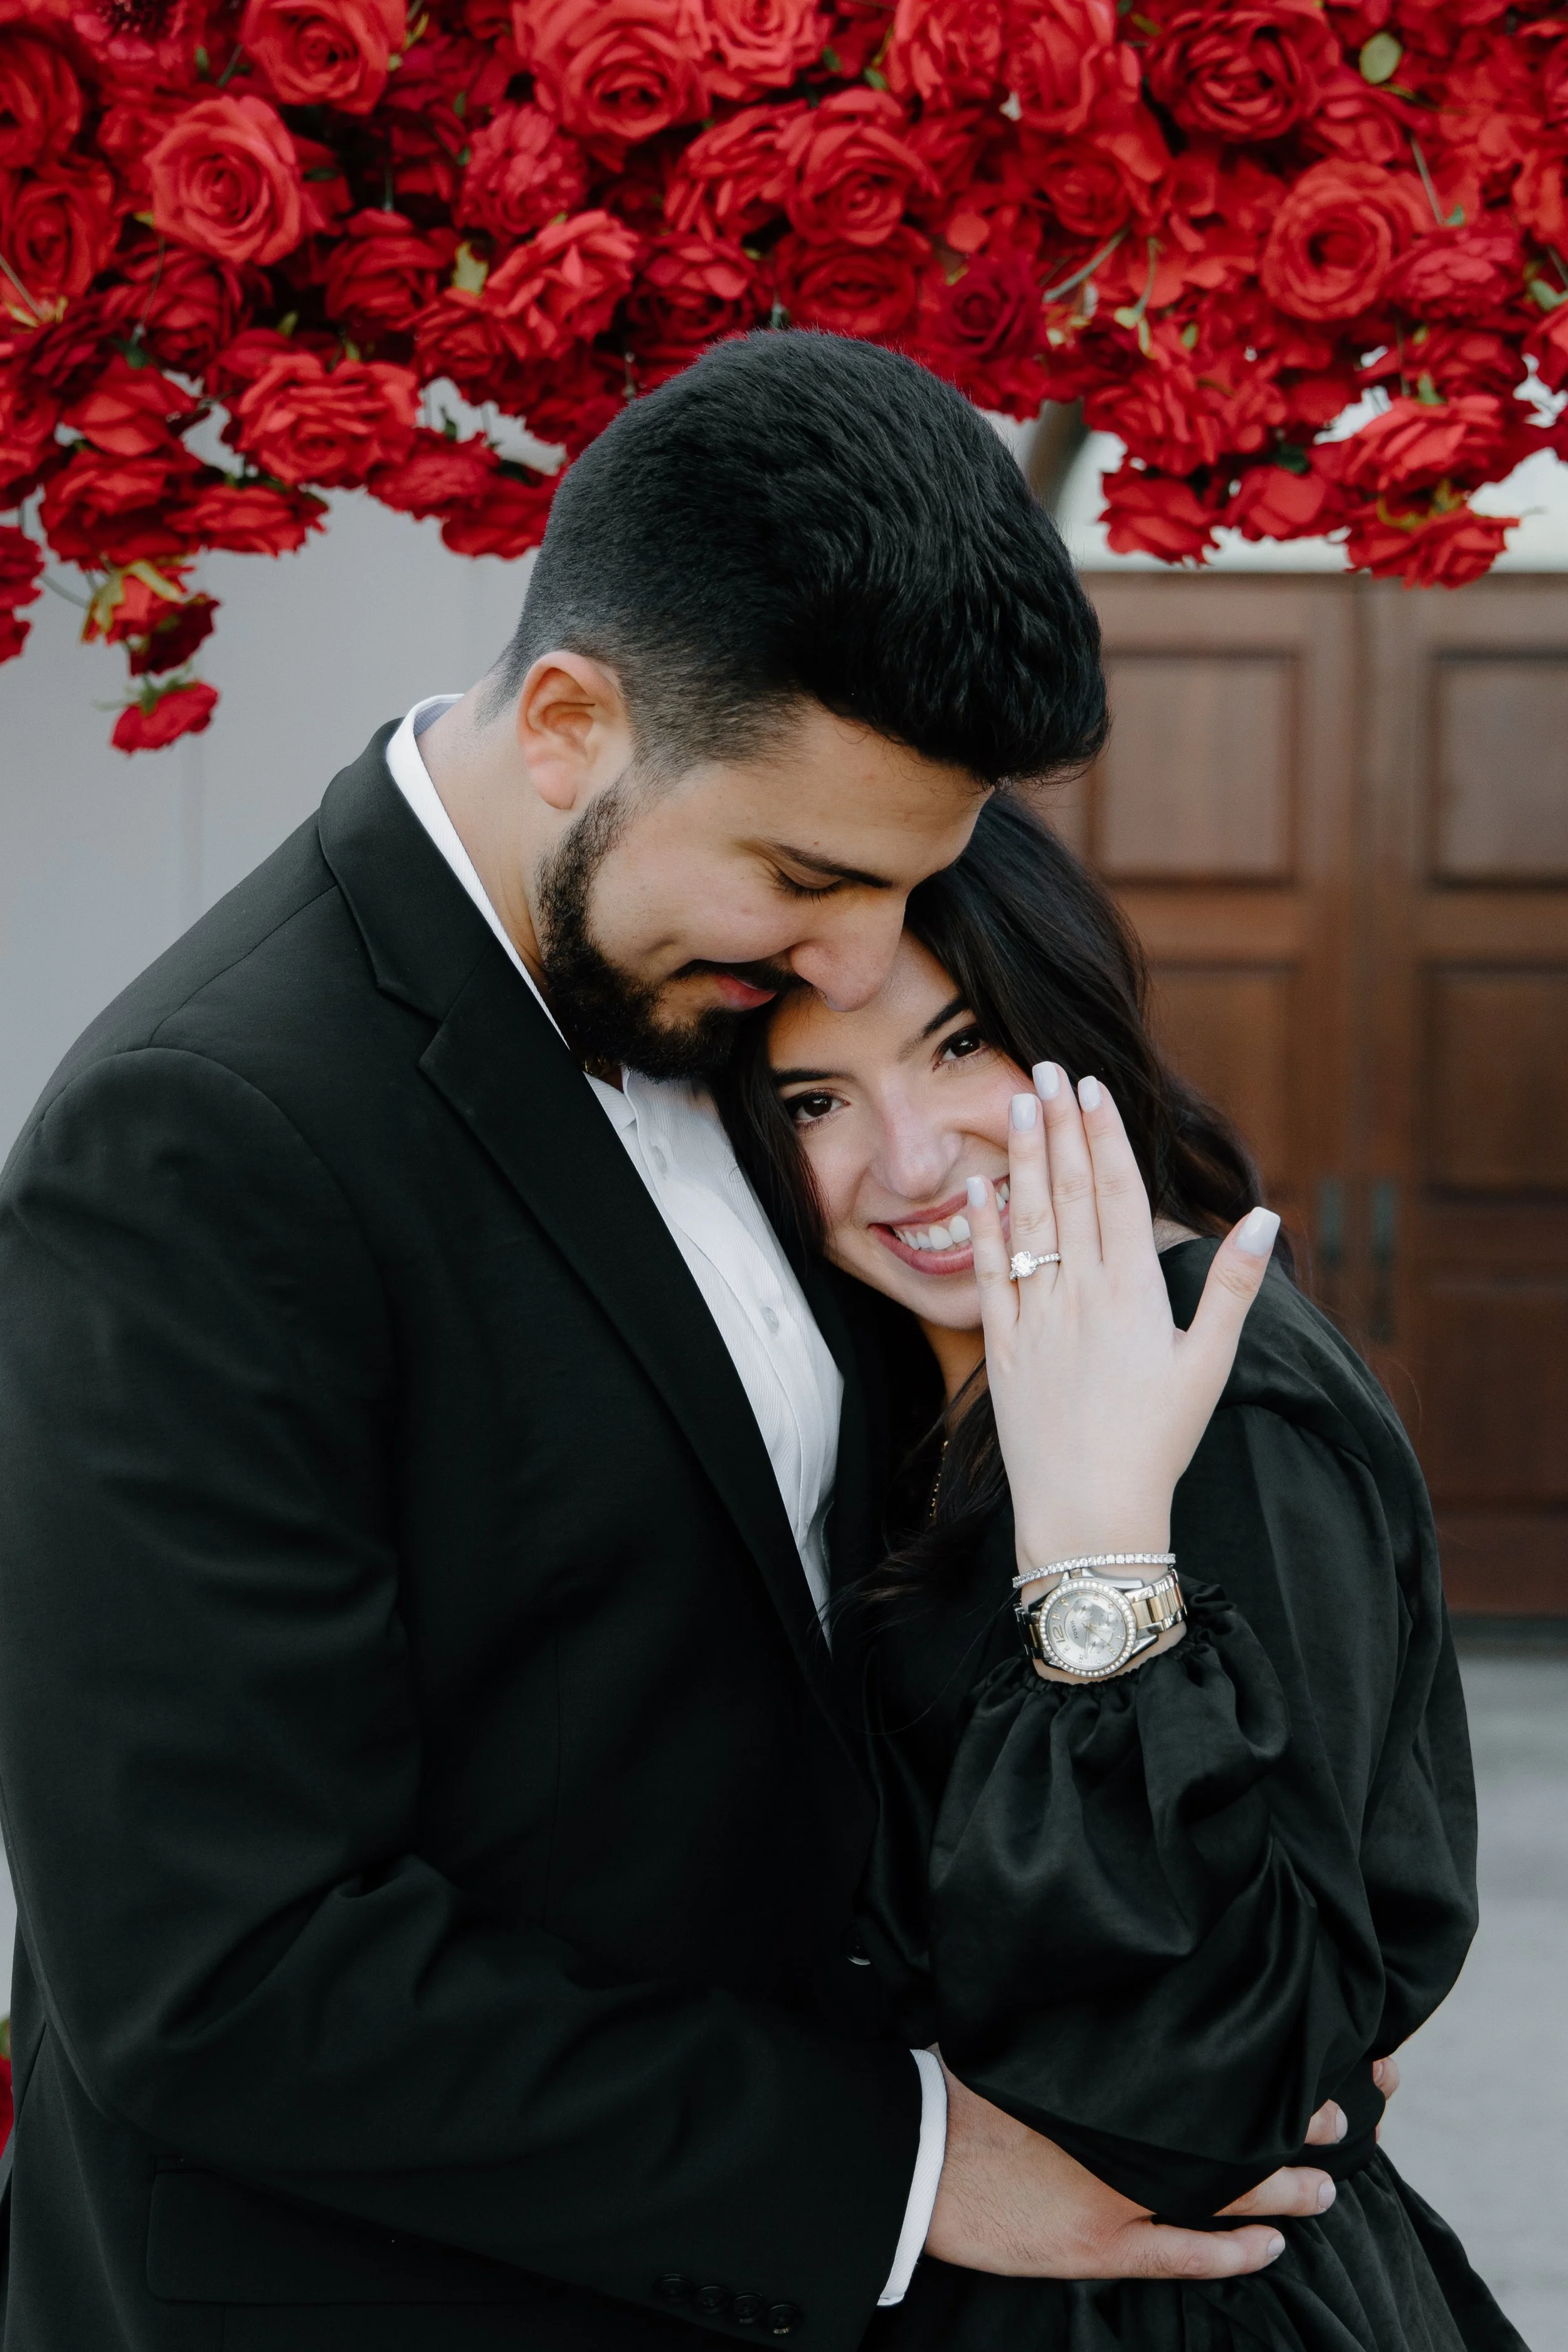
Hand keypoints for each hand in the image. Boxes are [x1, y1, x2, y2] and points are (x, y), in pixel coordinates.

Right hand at [927, 2064, 1332, 2280]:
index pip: (1208, 2071)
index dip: (1260, 2066)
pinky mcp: (1100, 2245)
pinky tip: (1269, 2248)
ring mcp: (1119, 2195)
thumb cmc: (964, 2086)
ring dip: (1280, 2191)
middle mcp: (1129, 2135)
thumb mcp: (1028, 2036)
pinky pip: (1184, 2256)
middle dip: (1288, 2124)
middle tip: (1337, 2118)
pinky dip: (1232, 2254)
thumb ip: (1080, 2027)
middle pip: (1229, 2129)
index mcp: (1115, 2080)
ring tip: (1324, 2186)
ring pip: (1223, 2195)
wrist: (919, 2154)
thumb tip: (1112, 1985)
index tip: (1299, 2048)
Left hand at [964, 1064, 1279, 1581]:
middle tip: (1047, 1069)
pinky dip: (984, 1226)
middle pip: (1068, 1191)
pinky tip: (979, 1184)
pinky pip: (989, 1275)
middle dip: (1059, 1126)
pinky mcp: (1002, 1347)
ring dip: (1022, 1158)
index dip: (1103, 1136)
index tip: (1093, 1088)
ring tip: (1016, 1102)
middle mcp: (1082, 1294)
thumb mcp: (1210, 1364)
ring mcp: (1037, 1317)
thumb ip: (1233, 1286)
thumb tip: (1266, 1217)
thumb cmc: (1159, 1443)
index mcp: (1135, 1292)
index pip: (1117, 1193)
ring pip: (1028, 1221)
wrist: (1091, 1512)